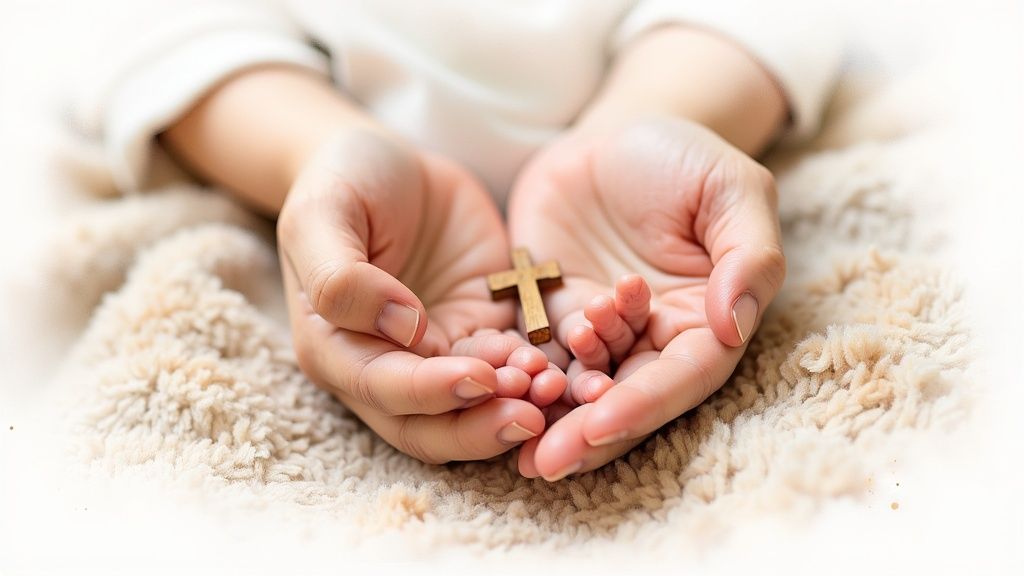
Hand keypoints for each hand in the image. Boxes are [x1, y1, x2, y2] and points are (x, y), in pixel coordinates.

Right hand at [278, 130, 546, 463]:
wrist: (391, 161)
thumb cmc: (345, 181)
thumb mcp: (323, 214)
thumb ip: (340, 277)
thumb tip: (402, 327)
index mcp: (333, 348)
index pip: (380, 390)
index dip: (429, 393)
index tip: (478, 377)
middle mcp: (383, 366)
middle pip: (429, 427)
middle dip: (479, 427)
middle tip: (529, 412)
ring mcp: (436, 354)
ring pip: (474, 410)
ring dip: (513, 408)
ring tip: (553, 387)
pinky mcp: (481, 332)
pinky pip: (510, 368)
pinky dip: (533, 374)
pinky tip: (560, 363)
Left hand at [507, 118, 785, 479]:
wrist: (614, 134)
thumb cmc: (683, 157)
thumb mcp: (732, 190)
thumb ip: (749, 255)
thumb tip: (734, 324)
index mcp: (704, 321)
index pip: (680, 377)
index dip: (643, 405)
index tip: (601, 425)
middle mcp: (652, 339)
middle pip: (624, 399)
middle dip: (586, 433)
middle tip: (543, 463)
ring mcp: (597, 332)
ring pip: (574, 387)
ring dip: (546, 417)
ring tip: (511, 441)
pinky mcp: (549, 317)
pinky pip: (532, 355)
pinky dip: (515, 378)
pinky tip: (487, 396)